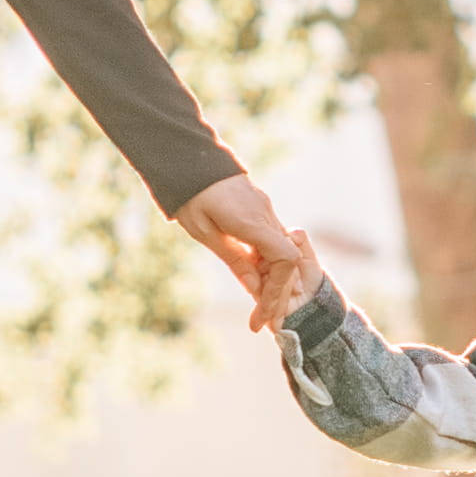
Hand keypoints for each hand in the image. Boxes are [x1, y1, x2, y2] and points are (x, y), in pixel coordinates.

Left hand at [172, 174, 322, 332]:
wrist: (189, 158)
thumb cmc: (191, 195)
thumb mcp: (205, 233)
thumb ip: (234, 260)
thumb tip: (254, 289)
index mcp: (251, 222)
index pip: (284, 260)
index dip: (278, 289)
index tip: (265, 312)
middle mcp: (265, 214)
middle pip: (286, 260)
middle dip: (277, 291)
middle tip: (261, 318)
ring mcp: (265, 209)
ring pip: (281, 250)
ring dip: (273, 278)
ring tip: (256, 302)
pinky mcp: (260, 208)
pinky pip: (272, 240)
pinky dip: (267, 262)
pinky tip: (254, 276)